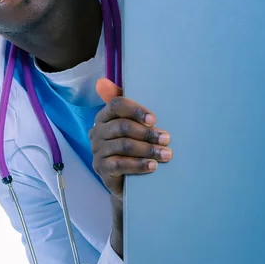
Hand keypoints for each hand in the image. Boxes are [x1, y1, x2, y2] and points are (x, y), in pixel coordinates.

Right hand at [89, 78, 171, 200]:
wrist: (126, 181)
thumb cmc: (133, 148)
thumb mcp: (134, 127)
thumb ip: (131, 108)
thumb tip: (105, 82)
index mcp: (104, 116)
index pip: (116, 105)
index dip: (135, 110)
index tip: (154, 119)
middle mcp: (97, 131)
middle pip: (122, 126)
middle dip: (147, 133)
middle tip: (166, 139)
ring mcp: (97, 150)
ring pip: (123, 145)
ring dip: (148, 149)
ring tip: (165, 154)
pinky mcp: (100, 168)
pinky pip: (119, 164)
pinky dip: (138, 165)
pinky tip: (152, 166)